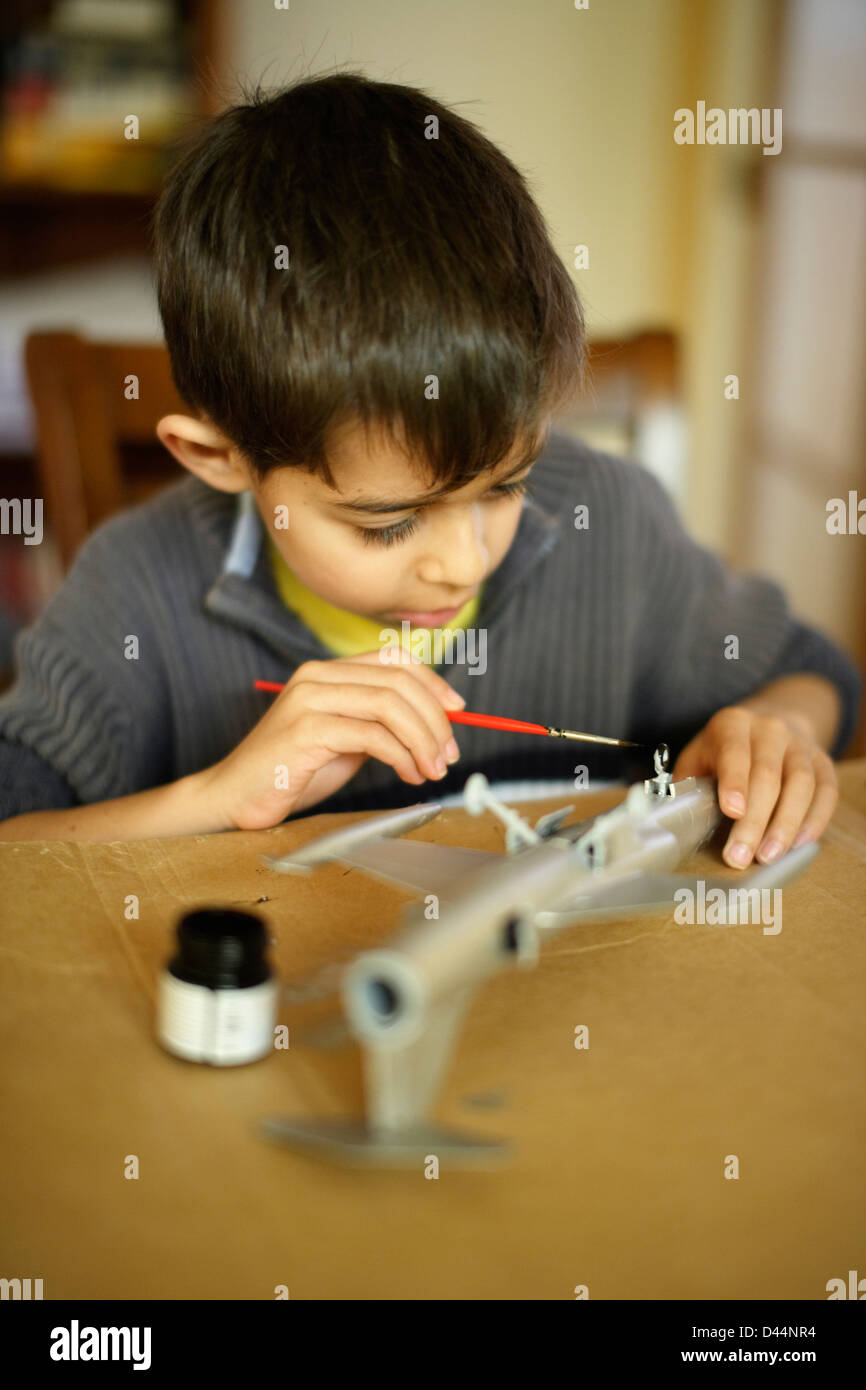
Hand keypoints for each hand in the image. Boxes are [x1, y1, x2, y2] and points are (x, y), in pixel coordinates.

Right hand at [200, 647, 463, 830]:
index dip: (433, 682)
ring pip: (390, 704)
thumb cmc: (291, 772)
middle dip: (435, 719)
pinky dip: (401, 756)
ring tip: (433, 769)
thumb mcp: (345, 740)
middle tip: (449, 755)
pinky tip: (409, 775)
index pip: (394, 658)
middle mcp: (317, 675)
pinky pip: (372, 734)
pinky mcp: (306, 729)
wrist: (235, 798)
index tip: (458, 711)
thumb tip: (433, 722)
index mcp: (327, 671)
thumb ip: (378, 723)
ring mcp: (309, 699)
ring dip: (423, 740)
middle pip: (398, 680)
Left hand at [671, 706, 837, 868]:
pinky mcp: (822, 761)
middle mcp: (770, 729)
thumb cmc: (724, 752)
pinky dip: (815, 820)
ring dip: (786, 825)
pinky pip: (826, 792)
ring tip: (769, 856)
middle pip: (767, 776)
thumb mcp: (698, 757)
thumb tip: (660, 819)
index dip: (735, 782)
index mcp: (732, 724)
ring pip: (801, 784)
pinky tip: (799, 845)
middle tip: (741, 856)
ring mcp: (800, 744)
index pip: (734, 752)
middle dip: (754, 820)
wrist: (769, 724)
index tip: (732, 811)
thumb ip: (684, 785)